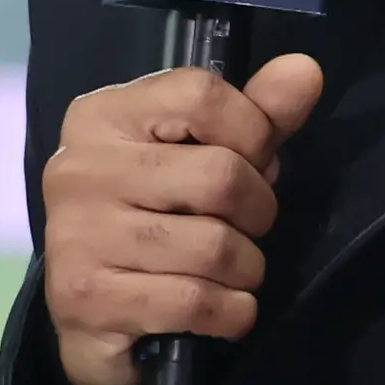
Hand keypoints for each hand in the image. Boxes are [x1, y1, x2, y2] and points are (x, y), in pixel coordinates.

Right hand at [41, 52, 326, 384]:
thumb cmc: (149, 220)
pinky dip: (231, 313)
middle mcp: (81, 168)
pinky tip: (220, 310)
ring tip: (228, 272)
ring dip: (245, 270)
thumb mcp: (198, 155)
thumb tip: (306, 71)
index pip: (201, 95)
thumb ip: (254, 115)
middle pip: (220, 176)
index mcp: (101, 116)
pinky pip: (198, 301)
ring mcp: (78, 236)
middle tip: (243, 228)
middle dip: (257, 211)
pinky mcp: (89, 300)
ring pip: (216, 246)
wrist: (86, 313)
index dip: (252, 132)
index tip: (252, 163)